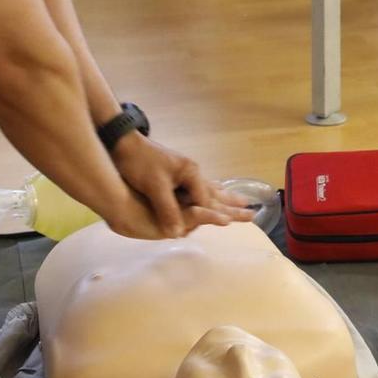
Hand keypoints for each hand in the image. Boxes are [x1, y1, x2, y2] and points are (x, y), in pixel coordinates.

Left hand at [105, 134, 253, 238]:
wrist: (124, 144)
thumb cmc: (139, 163)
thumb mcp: (154, 186)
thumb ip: (167, 209)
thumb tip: (177, 232)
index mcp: (191, 174)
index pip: (205, 201)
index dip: (211, 215)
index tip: (226, 224)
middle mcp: (193, 173)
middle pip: (216, 194)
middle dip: (233, 205)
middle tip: (253, 213)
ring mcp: (186, 172)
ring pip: (210, 190)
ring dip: (227, 198)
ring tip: (244, 201)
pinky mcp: (178, 173)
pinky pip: (200, 186)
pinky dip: (212, 191)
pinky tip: (217, 188)